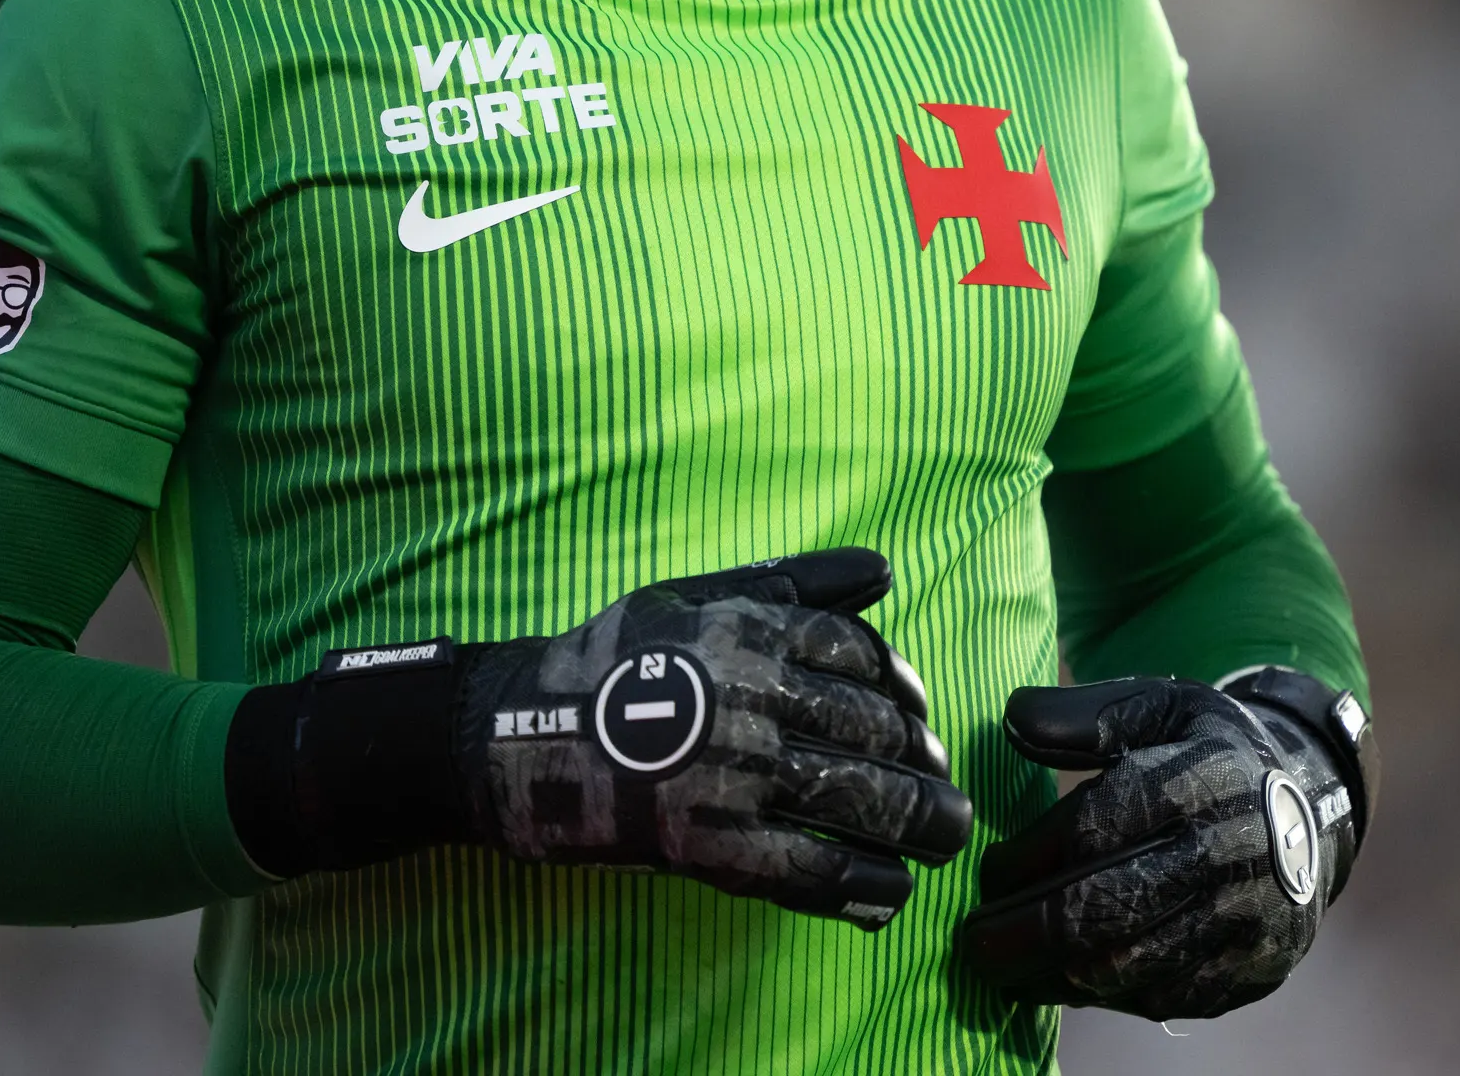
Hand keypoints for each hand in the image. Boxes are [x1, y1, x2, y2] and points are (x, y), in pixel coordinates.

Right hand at [452, 547, 973, 926]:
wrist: (511, 734)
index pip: (858, 656)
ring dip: (917, 823)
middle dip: (921, 760)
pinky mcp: (709, 843)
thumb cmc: (611, 657)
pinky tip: (892, 890)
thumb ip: (794, 580)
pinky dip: (859, 882)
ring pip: (853, 798)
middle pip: (870, 729)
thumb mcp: (696, 594)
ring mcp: (734, 775)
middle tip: (946, 782)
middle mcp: (754, 700)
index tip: (918, 712)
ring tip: (947, 838)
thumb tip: (887, 570)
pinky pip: (806, 866)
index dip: (902, 686)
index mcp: (753, 633)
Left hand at [957, 673, 1366, 1018]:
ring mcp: (1248, 920)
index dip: (1029, 857)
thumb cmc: (1213, 753)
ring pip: (1130, 967)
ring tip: (1004, 970)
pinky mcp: (1254, 970)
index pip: (1097, 828)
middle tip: (971, 945)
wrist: (1315, 808)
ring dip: (1053, 977)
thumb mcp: (1164, 707)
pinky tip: (1065, 981)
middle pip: (1107, 911)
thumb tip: (1011, 720)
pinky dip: (1105, 997)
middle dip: (1023, 935)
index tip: (986, 872)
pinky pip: (1165, 998)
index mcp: (1204, 779)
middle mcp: (1232, 853)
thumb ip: (1087, 714)